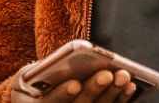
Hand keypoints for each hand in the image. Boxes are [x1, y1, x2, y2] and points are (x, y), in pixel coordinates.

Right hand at [10, 68, 137, 101]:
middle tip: (107, 74)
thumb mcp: (28, 76)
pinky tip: (130, 86)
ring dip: (112, 95)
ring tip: (124, 76)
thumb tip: (66, 60)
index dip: (62, 94)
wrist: (37, 100)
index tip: (76, 84)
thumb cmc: (34, 83)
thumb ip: (41, 71)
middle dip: (93, 91)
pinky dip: (120, 100)